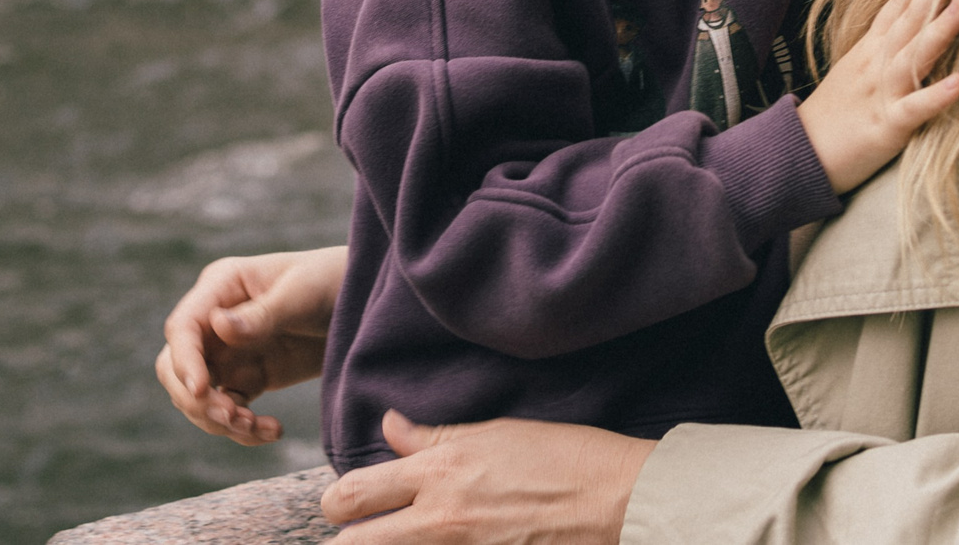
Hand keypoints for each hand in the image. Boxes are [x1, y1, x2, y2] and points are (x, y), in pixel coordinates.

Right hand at [155, 245, 346, 445]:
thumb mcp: (301, 294)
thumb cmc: (332, 281)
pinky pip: (230, 410)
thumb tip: (217, 325)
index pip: (183, 328)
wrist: (367, 304)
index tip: (203, 391)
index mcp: (222, 286)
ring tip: (258, 427)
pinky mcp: (249, 377)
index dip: (184, 362)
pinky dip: (243, 428)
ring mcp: (230, 351)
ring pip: (199, 397)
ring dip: (220, 420)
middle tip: (233, 417)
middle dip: (197, 399)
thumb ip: (261, 314)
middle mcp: (216, 320)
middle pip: (177, 367)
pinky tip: (274, 430)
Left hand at [322, 411, 652, 543]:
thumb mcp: (495, 433)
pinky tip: (448, 544)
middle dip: (346, 540)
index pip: (353, 495)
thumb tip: (389, 426)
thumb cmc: (566, 456)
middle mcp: (442, 520)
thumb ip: (433, 437)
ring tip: (400, 536)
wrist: (620, 500)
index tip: (345, 505)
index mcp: (441, 472)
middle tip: (363, 532)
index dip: (338, 504)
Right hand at [795, 0, 958, 194]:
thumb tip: (904, 32)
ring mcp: (881, 93)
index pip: (895, 8)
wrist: (797, 155)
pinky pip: (914, 109)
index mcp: (868, 53)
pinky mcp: (886, 127)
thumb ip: (878, 52)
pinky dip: (936, 96)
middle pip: (907, 21)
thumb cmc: (830, 119)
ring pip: (914, 56)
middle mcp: (875, 65)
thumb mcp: (852, 75)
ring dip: (940, 29)